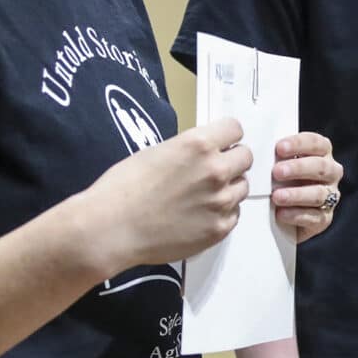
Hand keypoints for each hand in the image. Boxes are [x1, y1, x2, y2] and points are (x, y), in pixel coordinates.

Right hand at [77, 116, 250, 271]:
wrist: (111, 229)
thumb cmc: (123, 188)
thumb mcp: (157, 152)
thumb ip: (190, 149)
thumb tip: (206, 151)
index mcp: (198, 145)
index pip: (235, 129)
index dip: (226, 136)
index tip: (221, 143)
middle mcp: (216, 171)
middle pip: (246, 157)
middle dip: (231, 161)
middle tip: (212, 170)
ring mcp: (220, 202)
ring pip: (242, 187)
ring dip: (228, 188)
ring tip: (201, 196)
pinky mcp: (219, 229)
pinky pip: (234, 214)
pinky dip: (221, 213)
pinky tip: (198, 215)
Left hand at [271, 132, 341, 242]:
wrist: (284, 213)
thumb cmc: (280, 181)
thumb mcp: (279, 165)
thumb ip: (275, 157)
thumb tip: (256, 151)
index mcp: (322, 153)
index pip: (316, 143)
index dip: (299, 144)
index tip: (279, 148)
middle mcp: (331, 173)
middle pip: (321, 167)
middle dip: (298, 168)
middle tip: (276, 172)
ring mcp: (330, 196)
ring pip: (318, 193)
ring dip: (296, 194)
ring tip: (276, 196)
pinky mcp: (324, 218)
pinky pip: (315, 217)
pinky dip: (296, 215)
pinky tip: (281, 213)